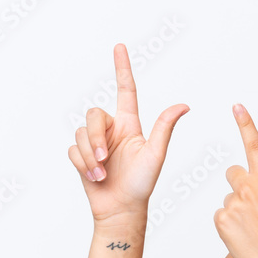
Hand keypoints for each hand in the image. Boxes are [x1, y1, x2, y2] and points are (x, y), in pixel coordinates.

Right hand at [67, 43, 188, 222]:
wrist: (121, 210)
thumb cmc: (142, 185)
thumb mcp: (155, 154)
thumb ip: (164, 128)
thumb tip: (184, 105)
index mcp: (130, 126)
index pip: (126, 91)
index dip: (122, 68)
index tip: (119, 47)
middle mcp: (112, 131)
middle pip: (93, 115)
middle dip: (95, 138)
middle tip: (105, 160)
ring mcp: (95, 143)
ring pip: (80, 133)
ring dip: (90, 156)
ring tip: (102, 174)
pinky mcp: (82, 156)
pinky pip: (72, 150)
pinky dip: (82, 164)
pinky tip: (94, 178)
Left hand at [214, 104, 257, 257]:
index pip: (255, 146)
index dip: (245, 124)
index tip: (237, 107)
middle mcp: (245, 191)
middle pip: (234, 173)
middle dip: (242, 182)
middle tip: (257, 204)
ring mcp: (231, 206)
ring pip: (230, 196)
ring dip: (238, 205)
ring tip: (253, 225)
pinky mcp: (220, 220)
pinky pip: (221, 213)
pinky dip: (230, 220)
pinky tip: (243, 232)